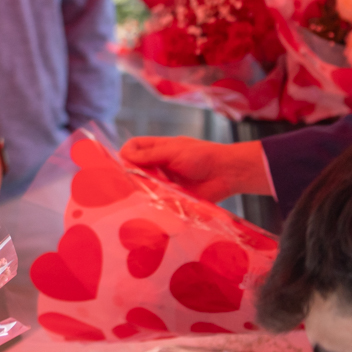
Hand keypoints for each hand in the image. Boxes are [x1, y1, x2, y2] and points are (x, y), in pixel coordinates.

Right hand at [120, 137, 270, 202]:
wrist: (227, 174)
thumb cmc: (202, 156)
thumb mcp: (173, 151)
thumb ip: (149, 155)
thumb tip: (124, 156)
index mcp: (157, 148)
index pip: (132, 148)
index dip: (126, 154)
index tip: (125, 164)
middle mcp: (157, 164)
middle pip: (134, 167)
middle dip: (129, 173)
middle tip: (130, 181)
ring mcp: (163, 181)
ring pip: (142, 185)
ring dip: (140, 188)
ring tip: (141, 193)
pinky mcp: (170, 196)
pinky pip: (155, 199)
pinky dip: (151, 201)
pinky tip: (151, 203)